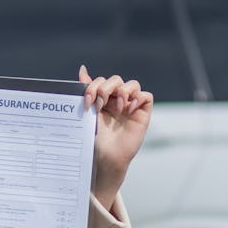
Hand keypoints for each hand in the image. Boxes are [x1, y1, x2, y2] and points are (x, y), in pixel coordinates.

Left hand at [79, 64, 152, 211]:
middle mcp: (116, 101)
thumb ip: (86, 92)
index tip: (86, 101)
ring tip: (116, 107)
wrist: (105, 158)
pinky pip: (146, 96)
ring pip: (131, 84)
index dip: (93, 86)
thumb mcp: (87, 114)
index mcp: (101, 100)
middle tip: (99, 103)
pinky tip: (129, 107)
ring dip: (122, 91)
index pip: (101, 81)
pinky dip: (138, 97)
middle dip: (105, 87)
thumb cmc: (95, 140)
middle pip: (115, 80)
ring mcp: (130, 106)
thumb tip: (82, 69)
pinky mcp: (142, 113)